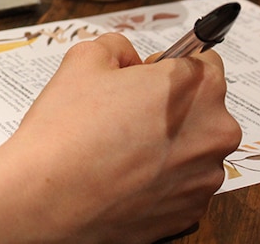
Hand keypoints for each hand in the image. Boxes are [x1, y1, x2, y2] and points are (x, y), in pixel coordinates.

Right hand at [1, 33, 240, 241]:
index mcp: (198, 87)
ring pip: (191, 149)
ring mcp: (205, 178)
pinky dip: (159, 180)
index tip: (144, 79)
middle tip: (123, 115)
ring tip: (119, 150)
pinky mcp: (190, 212)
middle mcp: (214, 133)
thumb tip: (129, 60)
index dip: (169, 67)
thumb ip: (118, 47)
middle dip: (170, 107)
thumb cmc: (67, 128)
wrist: (45, 198)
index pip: (204, 62)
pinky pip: (181, 185)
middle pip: (202, 108)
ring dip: (166, 145)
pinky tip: (123, 177)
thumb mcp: (85, 58)